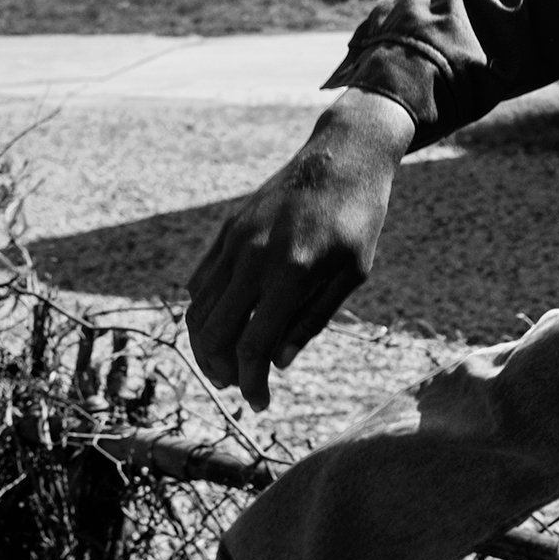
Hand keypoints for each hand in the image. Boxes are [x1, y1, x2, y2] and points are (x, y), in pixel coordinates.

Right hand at [185, 90, 414, 410]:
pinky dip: (205, 310)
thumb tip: (278, 362)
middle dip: (220, 370)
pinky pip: (202, 280)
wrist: (343, 157)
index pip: (253, 346)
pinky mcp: (227, 229)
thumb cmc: (359, 218)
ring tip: (227, 363)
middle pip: (213, 333)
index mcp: (291, 274)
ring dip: (205, 344)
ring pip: (199, 308)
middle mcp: (254, 258)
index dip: (252, 383)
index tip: (260, 402)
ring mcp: (235, 241)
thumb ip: (312, 319)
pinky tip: (225, 323)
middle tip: (237, 386)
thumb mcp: (352, 275)